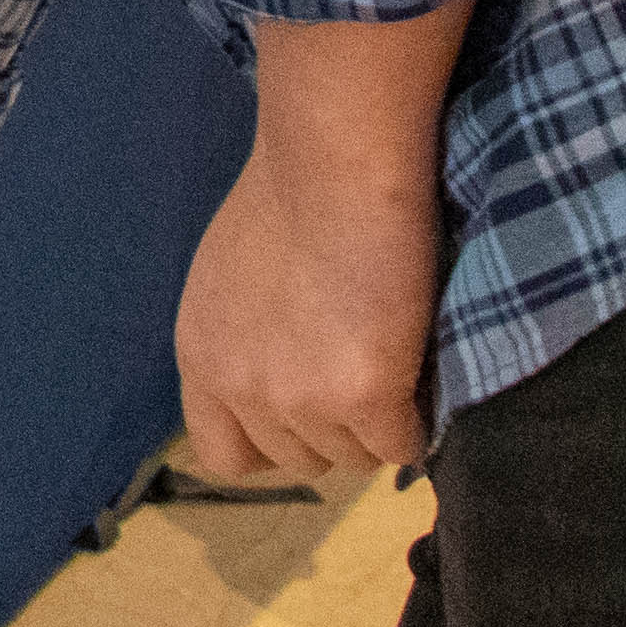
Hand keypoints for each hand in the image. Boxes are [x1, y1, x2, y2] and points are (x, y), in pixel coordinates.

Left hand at [170, 134, 439, 484]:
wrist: (335, 166)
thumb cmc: (291, 195)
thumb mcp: (233, 278)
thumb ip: (246, 337)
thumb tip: (281, 375)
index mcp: (201, 356)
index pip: (222, 454)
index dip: (270, 445)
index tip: (306, 416)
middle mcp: (240, 387)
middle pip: (299, 460)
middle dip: (334, 431)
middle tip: (365, 378)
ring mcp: (300, 399)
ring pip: (354, 459)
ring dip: (379, 426)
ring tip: (396, 363)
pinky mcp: (362, 397)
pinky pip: (404, 447)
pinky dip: (420, 421)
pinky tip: (424, 371)